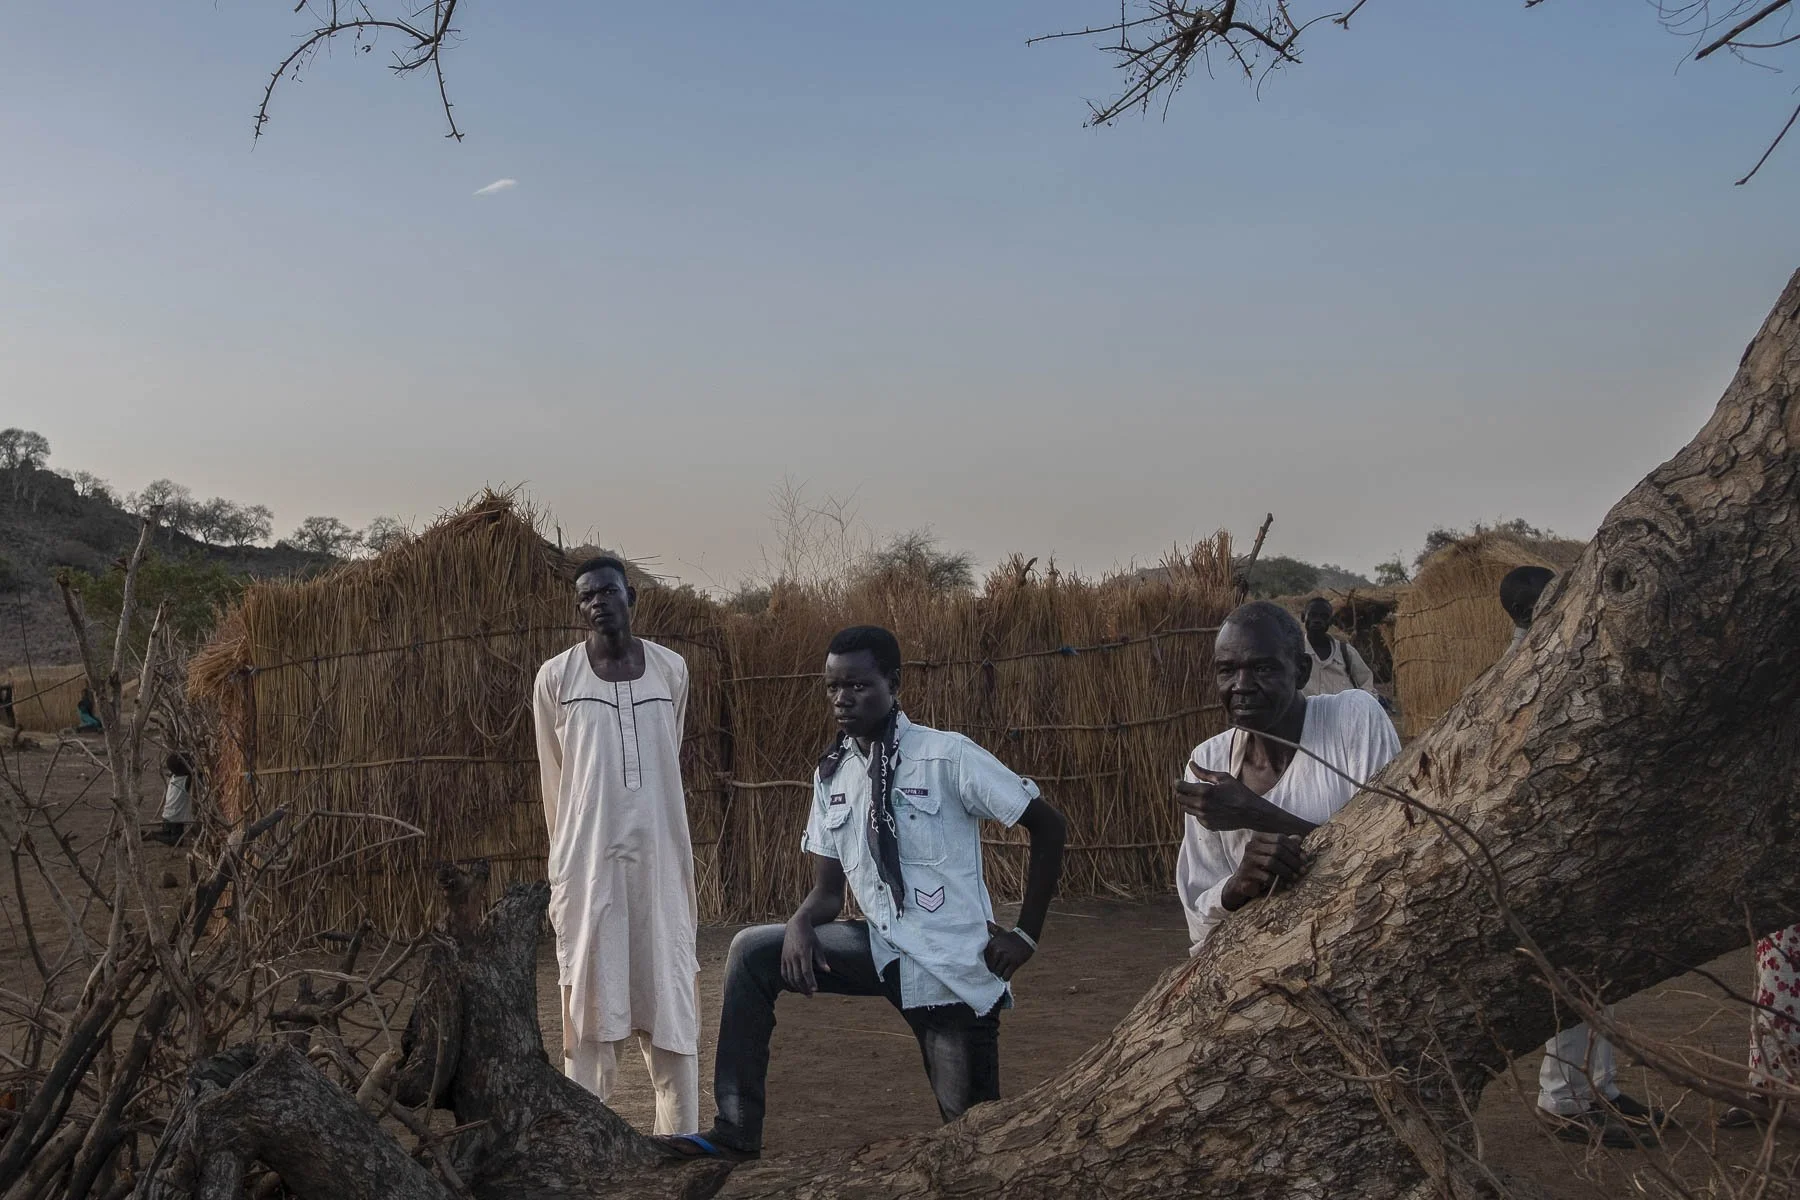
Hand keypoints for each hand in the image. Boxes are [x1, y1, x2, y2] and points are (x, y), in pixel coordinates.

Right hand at [780, 920, 829, 995]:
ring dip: (797, 986)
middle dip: (804, 988)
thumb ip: (821, 959)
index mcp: (803, 952)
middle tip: (811, 995)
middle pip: (797, 977)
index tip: (815, 990)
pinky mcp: (783, 957)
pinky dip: (788, 981)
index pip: (806, 971)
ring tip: (804, 992)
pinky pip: (784, 972)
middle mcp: (793, 956)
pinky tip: (795, 985)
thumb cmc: (810, 935)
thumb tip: (828, 971)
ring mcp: (786, 957)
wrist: (796, 924)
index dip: (810, 982)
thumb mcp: (818, 945)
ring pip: (790, 976)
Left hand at [983, 921, 1035, 980]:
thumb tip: (986, 922)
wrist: (1026, 937)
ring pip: (998, 972)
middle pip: (992, 968)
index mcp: (992, 945)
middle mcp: (998, 951)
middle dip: (996, 969)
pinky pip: (1006, 976)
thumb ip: (992, 928)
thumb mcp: (1000, 931)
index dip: (990, 964)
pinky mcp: (1015, 962)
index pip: (986, 961)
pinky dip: (1006, 977)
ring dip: (1001, 974)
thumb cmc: (1011, 936)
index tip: (995, 963)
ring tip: (1004, 971)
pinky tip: (1007, 975)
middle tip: (1000, 968)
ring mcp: (1006, 957)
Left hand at [1175, 761, 1289, 832]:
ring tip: (1197, 797)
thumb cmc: (1239, 792)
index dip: (1177, 783)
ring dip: (1188, 802)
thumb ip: (1203, 772)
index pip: (1181, 788)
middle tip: (1185, 788)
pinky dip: (1198, 811)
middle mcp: (1201, 806)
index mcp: (1204, 791)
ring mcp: (1204, 817)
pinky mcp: (1208, 825)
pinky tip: (1208, 807)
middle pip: (1180, 799)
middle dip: (1180, 793)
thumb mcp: (1223, 778)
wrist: (1251, 812)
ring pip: (1187, 809)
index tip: (1178, 781)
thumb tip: (1190, 764)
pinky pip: (1197, 817)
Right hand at [1220, 832, 1307, 911]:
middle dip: (1292, 861)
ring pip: (1272, 862)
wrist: (1243, 881)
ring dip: (1287, 871)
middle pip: (1277, 850)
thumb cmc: (1261, 865)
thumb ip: (1285, 846)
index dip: (1294, 847)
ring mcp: (1247, 859)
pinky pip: (1266, 877)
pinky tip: (1286, 885)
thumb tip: (1299, 839)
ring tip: (1295, 878)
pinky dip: (1279, 882)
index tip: (1304, 858)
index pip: (1279, 838)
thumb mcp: (1273, 854)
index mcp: (1258, 837)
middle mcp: (1251, 845)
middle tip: (1303, 870)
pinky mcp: (1246, 873)